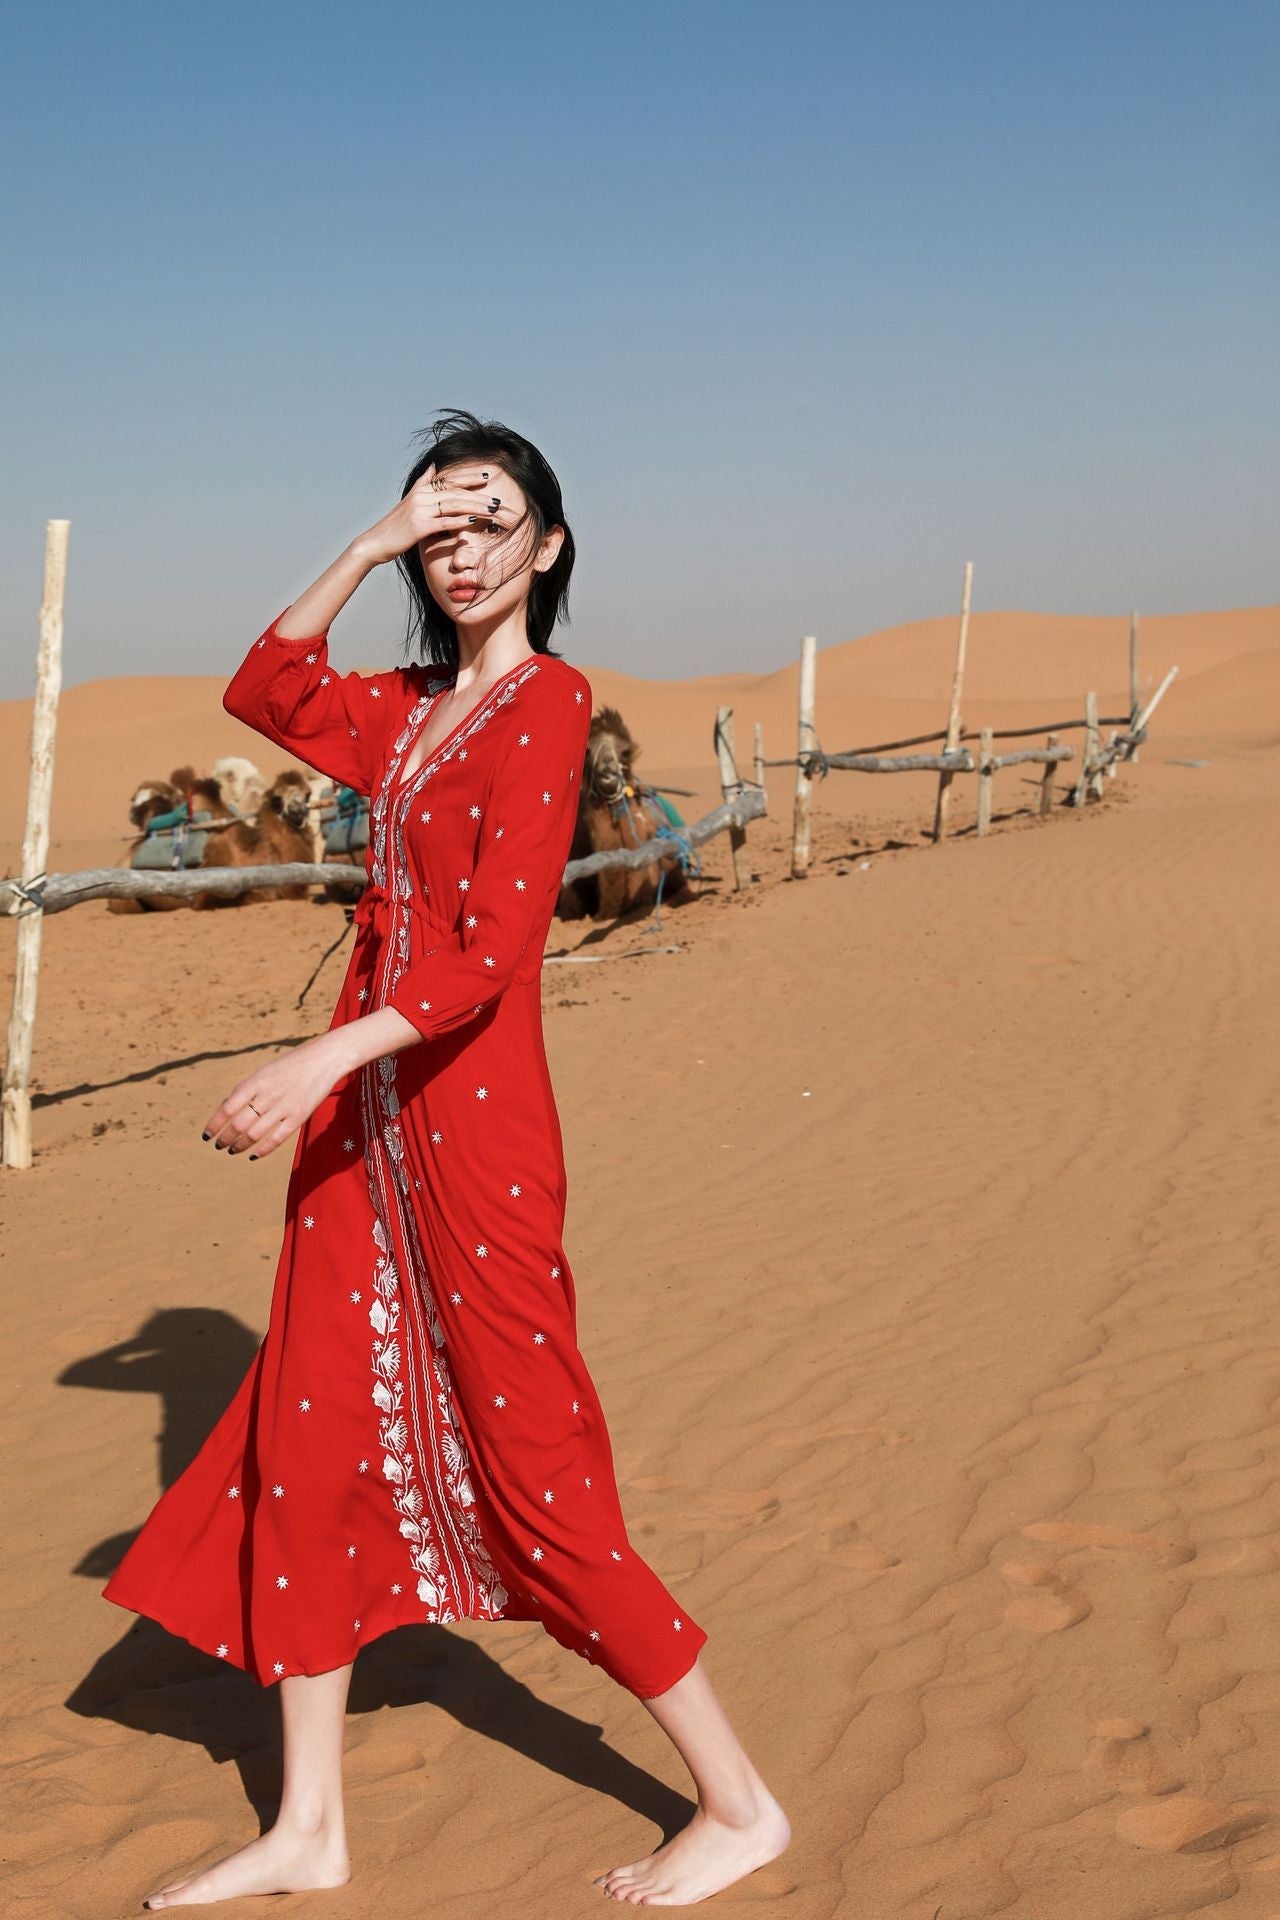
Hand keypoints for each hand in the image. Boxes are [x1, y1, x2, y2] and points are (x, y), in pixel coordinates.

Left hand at [201, 1032, 351, 1160]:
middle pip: (239, 1124)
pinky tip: (254, 1155)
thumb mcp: (265, 1071)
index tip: (206, 1135)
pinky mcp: (299, 1117)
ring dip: (240, 1146)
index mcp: (256, 1081)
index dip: (214, 1124)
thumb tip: (226, 1107)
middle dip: (225, 1139)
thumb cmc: (292, 1065)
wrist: (324, 1059)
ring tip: (233, 1150)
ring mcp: (284, 1107)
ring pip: (254, 1134)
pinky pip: (277, 1139)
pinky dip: (263, 1150)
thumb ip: (247, 1089)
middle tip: (219, 1145)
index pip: (227, 1108)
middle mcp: (267, 1095)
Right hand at [356, 462, 518, 566]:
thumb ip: (423, 483)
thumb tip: (433, 467)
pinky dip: (460, 521)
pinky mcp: (418, 527)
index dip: (469, 478)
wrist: (375, 542)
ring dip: (476, 507)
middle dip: (479, 496)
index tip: (488, 477)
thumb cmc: (395, 525)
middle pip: (456, 492)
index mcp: (422, 490)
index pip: (450, 480)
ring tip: (493, 510)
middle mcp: (421, 496)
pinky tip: (474, 522)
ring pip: (454, 505)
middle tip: (498, 500)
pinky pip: (444, 522)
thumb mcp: (409, 500)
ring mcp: (420, 511)